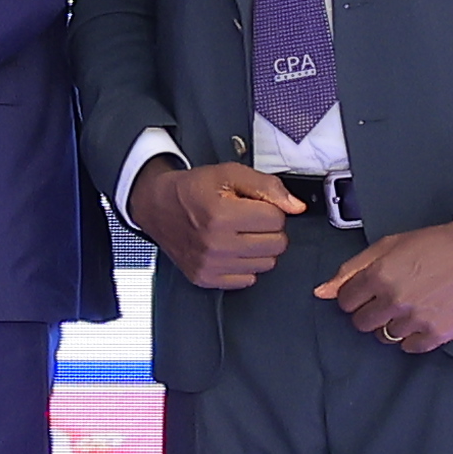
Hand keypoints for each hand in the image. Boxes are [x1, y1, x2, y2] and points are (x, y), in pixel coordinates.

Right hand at [128, 156, 299, 293]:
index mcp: (221, 215)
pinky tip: (230, 250)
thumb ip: (268, 186)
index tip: (252, 205)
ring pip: (266, 264)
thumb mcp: (229, 174)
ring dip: (258, 248)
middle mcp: (214, 244)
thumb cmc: (192, 189)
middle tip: (247, 220)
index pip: (277, 219)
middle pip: (276, 244)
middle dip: (268, 230)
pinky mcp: (204, 278)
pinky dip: (244, 265)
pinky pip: (247, 280)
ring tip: (238, 234)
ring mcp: (209, 264)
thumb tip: (296, 207)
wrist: (156, 206)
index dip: (269, 208)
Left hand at [321, 219, 452, 354]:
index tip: (367, 293)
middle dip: (369, 312)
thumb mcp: (388, 246)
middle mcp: (395, 300)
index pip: (345, 301)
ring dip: (391, 325)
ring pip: (384, 336)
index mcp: (379, 276)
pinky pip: (410, 347)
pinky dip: (412, 338)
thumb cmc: (435, 244)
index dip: (355, 296)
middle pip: (361, 322)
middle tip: (388, 301)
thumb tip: (321, 293)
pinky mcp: (440, 332)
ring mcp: (418, 318)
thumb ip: (351, 269)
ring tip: (409, 308)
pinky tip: (421, 321)